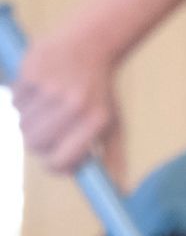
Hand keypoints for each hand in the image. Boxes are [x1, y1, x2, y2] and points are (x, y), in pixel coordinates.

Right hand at [10, 19, 124, 175]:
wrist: (90, 42)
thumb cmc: (101, 92)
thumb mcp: (114, 124)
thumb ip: (114, 160)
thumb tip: (120, 192)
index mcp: (96, 121)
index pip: (61, 161)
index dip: (54, 166)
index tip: (55, 162)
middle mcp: (73, 105)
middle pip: (34, 144)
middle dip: (37, 145)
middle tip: (45, 136)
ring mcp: (50, 88)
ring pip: (22, 123)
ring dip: (29, 122)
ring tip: (45, 108)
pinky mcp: (31, 72)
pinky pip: (15, 100)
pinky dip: (22, 101)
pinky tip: (38, 90)